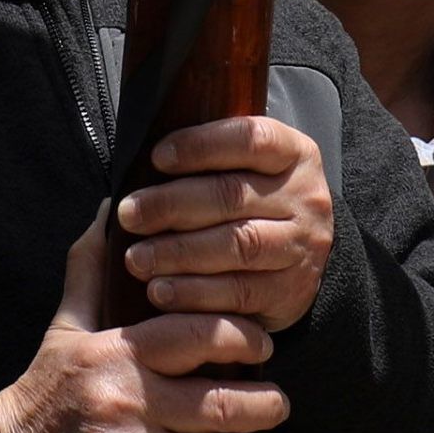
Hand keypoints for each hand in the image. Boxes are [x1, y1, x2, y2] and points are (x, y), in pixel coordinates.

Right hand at [0, 212, 286, 432]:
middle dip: (265, 406)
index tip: (263, 346)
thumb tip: (105, 212)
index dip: (243, 337)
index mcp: (117, 354)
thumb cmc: (41, 398)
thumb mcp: (62, 331)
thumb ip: (90, 272)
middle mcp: (128, 401)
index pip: (198, 334)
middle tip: (276, 406)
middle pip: (223, 403)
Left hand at [116, 113, 333, 329]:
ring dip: (179, 253)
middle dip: (172, 205)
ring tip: (137, 259)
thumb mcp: (243, 168)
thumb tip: (138, 166)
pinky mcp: (290, 292)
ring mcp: (302, 247)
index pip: (250, 138)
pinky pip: (239, 293)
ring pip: (238, 246)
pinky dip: (194, 294)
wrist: (298, 256)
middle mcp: (305, 198)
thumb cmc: (251, 201)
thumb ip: (205, 160)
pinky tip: (161, 291)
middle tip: (129, 215)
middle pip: (233, 195)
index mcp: (294, 153)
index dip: (200, 146)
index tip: (156, 157)